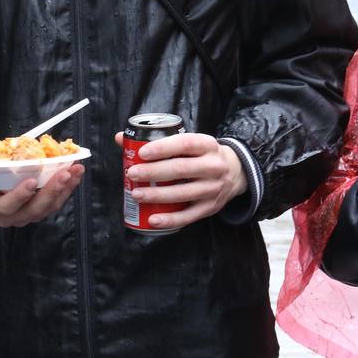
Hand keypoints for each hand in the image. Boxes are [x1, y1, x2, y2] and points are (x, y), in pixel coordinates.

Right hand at [0, 164, 83, 228]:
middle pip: (35, 208)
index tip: (32, 180)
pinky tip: (76, 173)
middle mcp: (12, 217)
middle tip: (66, 172)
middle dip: (53, 191)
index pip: (7, 206)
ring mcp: (27, 214)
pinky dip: (68, 188)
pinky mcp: (39, 209)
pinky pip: (56, 202)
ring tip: (77, 170)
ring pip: (49, 206)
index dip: (20, 195)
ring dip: (65, 188)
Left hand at [119, 132, 248, 230]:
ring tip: (136, 194)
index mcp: (207, 145)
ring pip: (183, 193)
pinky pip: (188, 216)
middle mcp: (214, 166)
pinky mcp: (210, 207)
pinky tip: (152, 219)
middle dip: (153, 172)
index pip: (185, 144)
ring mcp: (213, 188)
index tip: (142, 153)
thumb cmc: (203, 156)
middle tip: (132, 173)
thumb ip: (158, 141)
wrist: (236, 173)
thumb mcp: (190, 143)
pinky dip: (170, 219)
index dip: (163, 148)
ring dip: (157, 195)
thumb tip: (121, 138)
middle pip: (181, 169)